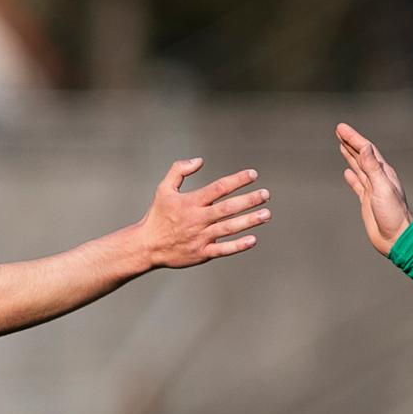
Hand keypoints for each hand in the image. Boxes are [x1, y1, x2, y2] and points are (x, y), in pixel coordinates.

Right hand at [138, 158, 270, 268]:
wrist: (146, 246)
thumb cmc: (157, 216)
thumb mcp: (163, 189)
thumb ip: (179, 170)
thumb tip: (199, 160)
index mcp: (190, 202)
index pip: (218, 188)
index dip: (237, 180)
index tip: (253, 174)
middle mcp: (197, 219)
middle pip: (228, 208)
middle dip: (249, 200)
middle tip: (266, 194)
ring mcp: (200, 237)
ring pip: (229, 228)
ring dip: (249, 221)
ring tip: (266, 214)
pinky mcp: (201, 253)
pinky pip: (222, 249)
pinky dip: (238, 246)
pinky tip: (252, 239)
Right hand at [336, 123, 412, 255]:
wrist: (397, 238)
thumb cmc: (393, 214)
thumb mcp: (382, 188)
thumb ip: (372, 168)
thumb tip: (364, 146)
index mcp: (383, 172)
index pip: (366, 150)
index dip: (353, 138)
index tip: (340, 128)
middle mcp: (378, 178)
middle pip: (362, 155)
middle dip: (351, 142)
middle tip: (339, 131)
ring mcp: (373, 189)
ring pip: (359, 167)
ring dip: (351, 155)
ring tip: (342, 145)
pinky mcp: (368, 201)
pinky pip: (358, 184)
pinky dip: (352, 177)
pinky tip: (347, 173)